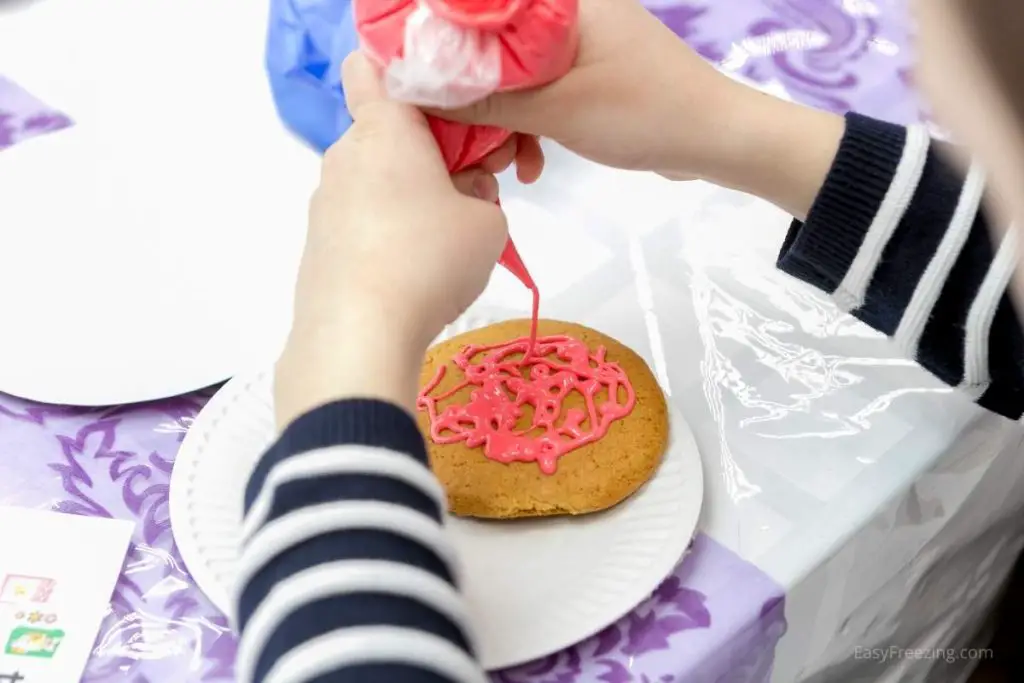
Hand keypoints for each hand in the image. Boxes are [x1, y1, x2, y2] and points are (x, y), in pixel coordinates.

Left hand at [275, 53, 509, 426]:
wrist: (358, 335)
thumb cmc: (430, 260)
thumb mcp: (489, 223)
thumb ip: (483, 194)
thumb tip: (462, 193)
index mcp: (385, 128)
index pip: (373, 68)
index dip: (410, 82)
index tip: (450, 122)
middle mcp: (345, 155)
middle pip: (388, 134)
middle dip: (428, 156)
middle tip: (467, 196)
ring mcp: (325, 203)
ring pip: (376, 182)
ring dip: (409, 200)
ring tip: (441, 247)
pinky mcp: (317, 245)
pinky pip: (361, 222)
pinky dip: (386, 235)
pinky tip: (410, 276)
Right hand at [435, 0, 843, 217]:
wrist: (718, 140)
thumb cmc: (645, 113)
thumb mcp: (559, 109)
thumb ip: (490, 98)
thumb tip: (423, 89)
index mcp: (564, 3)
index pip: (481, 10)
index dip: (444, 42)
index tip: (416, 77)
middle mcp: (571, 14)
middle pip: (495, 47)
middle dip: (475, 96)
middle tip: (463, 137)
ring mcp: (584, 45)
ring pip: (517, 77)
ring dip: (505, 121)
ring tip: (504, 163)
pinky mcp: (594, 76)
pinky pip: (544, 94)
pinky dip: (533, 127)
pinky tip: (531, 165)